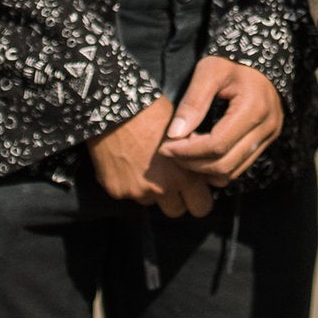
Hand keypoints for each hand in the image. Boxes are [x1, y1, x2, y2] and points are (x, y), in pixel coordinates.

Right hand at [89, 97, 213, 219]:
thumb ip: (193, 157)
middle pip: (176, 212)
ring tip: (145, 164)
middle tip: (171, 182)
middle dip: (177, 200)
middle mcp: (162, 189)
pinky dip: (128, 182)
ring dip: (150, 190)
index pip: (202, 206)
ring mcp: (137, 192)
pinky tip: (127, 161)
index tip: (194, 187)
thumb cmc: (152, 112)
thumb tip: (203, 168)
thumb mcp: (184, 133)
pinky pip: (127, 193)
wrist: (114, 106)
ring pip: (150, 202)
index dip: (199, 196)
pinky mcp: (116, 190)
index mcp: (185, 175)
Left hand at [158, 55, 284, 192]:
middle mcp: (266, 127)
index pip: (217, 145)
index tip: (166, 147)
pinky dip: (217, 166)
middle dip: (193, 164)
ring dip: (204, 169)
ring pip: (233, 171)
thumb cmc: (231, 61)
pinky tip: (201, 154)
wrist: (259, 57)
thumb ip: (192, 102)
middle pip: (225, 164)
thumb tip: (174, 135)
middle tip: (171, 152)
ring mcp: (269, 136)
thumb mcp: (208, 72)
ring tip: (184, 153)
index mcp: (253, 109)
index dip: (188, 152)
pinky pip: (240, 166)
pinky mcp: (267, 141)